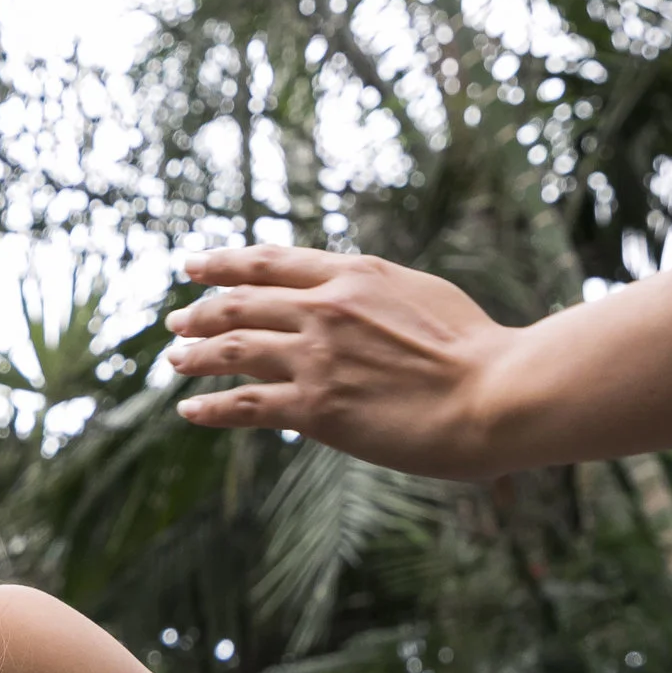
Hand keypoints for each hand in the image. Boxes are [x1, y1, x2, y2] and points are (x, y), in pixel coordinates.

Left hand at [162, 247, 519, 479]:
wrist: (497, 394)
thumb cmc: (478, 351)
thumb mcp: (423, 295)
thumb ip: (378, 293)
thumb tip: (354, 295)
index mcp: (355, 275)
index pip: (270, 262)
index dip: (224, 264)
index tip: (194, 266)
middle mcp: (325, 309)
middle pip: (239, 304)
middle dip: (200, 311)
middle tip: (175, 320)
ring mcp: (316, 357)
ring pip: (232, 351)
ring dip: (195, 355)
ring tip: (174, 361)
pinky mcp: (315, 408)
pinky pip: (245, 405)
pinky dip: (210, 408)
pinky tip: (190, 410)